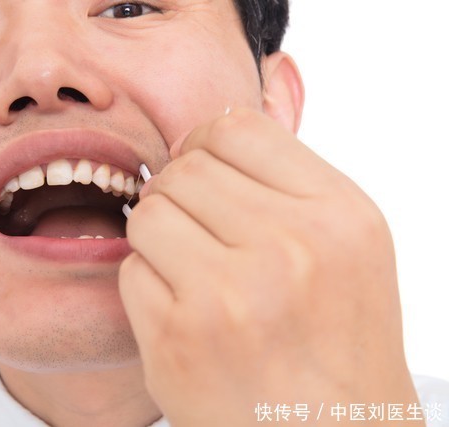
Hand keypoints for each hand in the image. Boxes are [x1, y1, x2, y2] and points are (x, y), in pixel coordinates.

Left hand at [119, 109, 420, 425]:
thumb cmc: (336, 342)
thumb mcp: (345, 248)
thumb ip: (284, 186)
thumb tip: (202, 138)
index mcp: (338, 216)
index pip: (237, 128)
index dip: (206, 144)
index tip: (202, 170)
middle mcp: (290, 249)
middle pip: (184, 170)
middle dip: (177, 192)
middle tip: (192, 226)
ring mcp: (229, 295)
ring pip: (148, 213)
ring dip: (158, 236)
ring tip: (190, 270)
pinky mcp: (177, 339)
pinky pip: (131, 270)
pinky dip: (148, 285)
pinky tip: (183, 314)